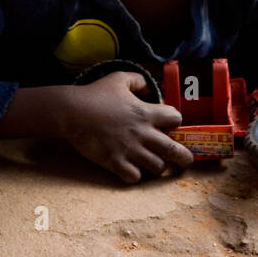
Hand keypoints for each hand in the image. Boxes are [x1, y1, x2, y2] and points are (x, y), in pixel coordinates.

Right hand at [63, 71, 193, 183]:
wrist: (72, 112)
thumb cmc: (95, 94)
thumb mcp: (119, 78)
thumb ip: (139, 81)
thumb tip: (150, 89)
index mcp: (146, 112)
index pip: (176, 119)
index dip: (176, 121)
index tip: (170, 125)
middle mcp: (143, 133)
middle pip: (175, 151)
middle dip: (184, 157)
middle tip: (185, 160)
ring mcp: (130, 150)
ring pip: (158, 168)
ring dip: (158, 166)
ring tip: (154, 163)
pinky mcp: (116, 163)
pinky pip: (135, 178)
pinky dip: (136, 175)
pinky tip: (132, 169)